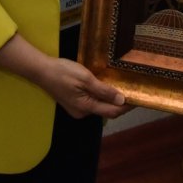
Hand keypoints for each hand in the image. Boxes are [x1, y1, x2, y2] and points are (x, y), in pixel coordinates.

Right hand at [0, 33, 129, 118]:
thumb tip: (121, 101)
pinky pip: (93, 102)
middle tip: (134, 89)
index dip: (127, 107)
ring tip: (125, 86)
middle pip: (107, 110)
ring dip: (112, 99)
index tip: (140, 98)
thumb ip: (104, 91)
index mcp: (86, 108)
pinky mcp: (74, 102)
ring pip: (100, 106)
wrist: (42, 70)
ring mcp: (77, 109)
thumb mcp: (86, 79)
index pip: (112, 111)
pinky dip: (103, 96)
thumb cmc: (64, 73)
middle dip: (121, 103)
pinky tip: (109, 86)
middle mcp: (82, 112)